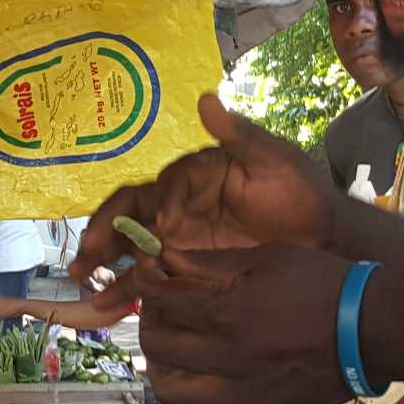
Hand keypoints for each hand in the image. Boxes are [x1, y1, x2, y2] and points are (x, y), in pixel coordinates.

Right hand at [70, 95, 340, 278]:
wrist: (321, 236)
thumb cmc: (299, 191)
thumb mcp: (274, 158)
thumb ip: (238, 134)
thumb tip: (205, 98)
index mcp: (194, 174)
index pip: (162, 184)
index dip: (160, 203)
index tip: (167, 227)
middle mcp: (178, 202)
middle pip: (129, 213)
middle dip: (103, 232)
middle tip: (85, 256)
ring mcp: (178, 235)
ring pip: (129, 243)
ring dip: (104, 260)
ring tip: (82, 280)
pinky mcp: (185, 263)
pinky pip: (148, 273)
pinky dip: (127, 287)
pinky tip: (107, 305)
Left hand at [134, 244, 357, 403]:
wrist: (372, 331)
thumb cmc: (325, 284)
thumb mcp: (269, 257)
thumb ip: (213, 261)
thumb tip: (169, 257)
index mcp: (224, 312)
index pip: (158, 300)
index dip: (147, 282)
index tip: (154, 273)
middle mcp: (223, 356)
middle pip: (156, 345)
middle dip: (150, 321)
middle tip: (163, 307)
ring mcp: (238, 391)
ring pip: (170, 391)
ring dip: (162, 367)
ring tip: (174, 349)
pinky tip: (204, 381)